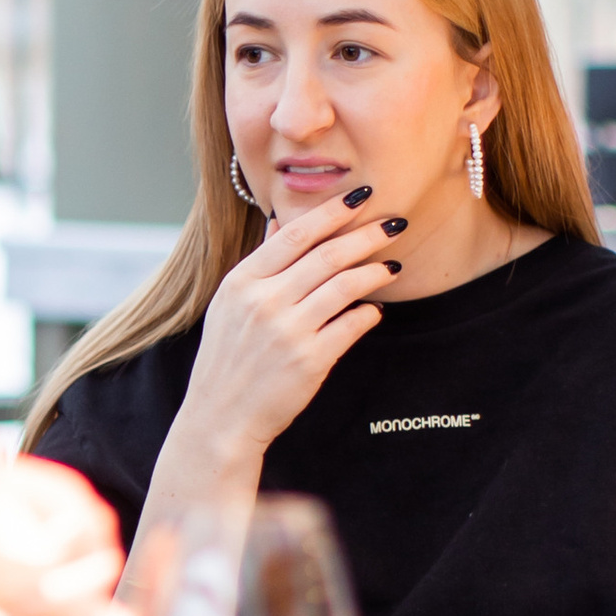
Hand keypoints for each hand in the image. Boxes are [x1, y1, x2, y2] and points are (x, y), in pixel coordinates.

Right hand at [167, 185, 399, 476]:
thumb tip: (280, 223)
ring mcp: (287, 331)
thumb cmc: (227, 360)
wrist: (220, 418)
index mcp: (242, 282)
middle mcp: (264, 302)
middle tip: (394, 223)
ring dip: (376, 271)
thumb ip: (259, 263)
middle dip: (367, 234)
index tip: (361, 197)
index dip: (333, 212)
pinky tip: (376, 308)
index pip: (295, 234)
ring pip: (345, 285)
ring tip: (393, 266)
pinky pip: (352, 325)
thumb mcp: (229, 305)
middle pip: (327, 255)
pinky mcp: (310, 360)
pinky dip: (369, 312)